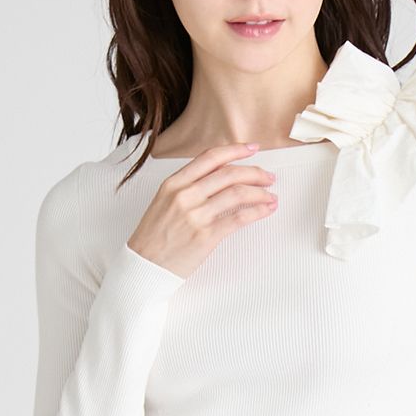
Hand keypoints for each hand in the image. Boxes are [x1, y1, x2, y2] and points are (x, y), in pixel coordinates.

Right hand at [127, 143, 277, 278]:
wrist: (144, 267)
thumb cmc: (154, 238)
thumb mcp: (164, 202)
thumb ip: (189, 187)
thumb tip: (220, 177)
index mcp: (174, 183)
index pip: (211, 158)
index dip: (235, 150)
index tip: (252, 148)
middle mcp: (185, 195)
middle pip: (229, 174)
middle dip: (255, 173)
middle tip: (268, 177)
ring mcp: (196, 215)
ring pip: (238, 193)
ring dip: (260, 193)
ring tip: (270, 196)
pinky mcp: (206, 236)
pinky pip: (239, 218)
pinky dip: (258, 212)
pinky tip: (266, 210)